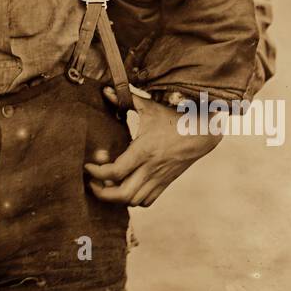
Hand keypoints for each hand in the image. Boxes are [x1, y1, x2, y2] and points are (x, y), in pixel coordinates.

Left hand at [83, 86, 222, 206]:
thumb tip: (105, 89)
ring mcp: (159, 178)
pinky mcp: (165, 183)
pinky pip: (146, 201)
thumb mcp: (149, 107)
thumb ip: (125, 99)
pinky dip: (132, 200)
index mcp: (144, 150)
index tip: (88, 166)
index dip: (97, 172)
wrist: (202, 132)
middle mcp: (151, 168)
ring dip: (116, 198)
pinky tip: (125, 187)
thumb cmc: (173, 118)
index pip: (115, 171)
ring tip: (106, 185)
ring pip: (133, 201)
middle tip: (92, 183)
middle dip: (102, 193)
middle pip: (122, 194)